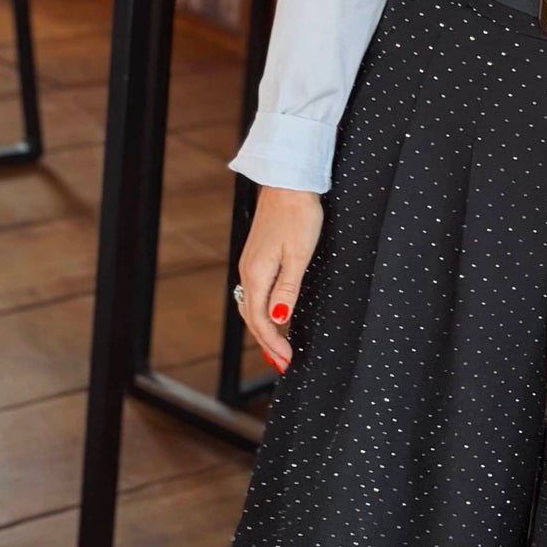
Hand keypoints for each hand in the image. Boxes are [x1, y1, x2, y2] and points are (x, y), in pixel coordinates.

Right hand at [237, 187, 323, 370]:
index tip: (286, 361)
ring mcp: (250, 264)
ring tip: (277, 348)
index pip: (261, 321)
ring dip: (263, 329)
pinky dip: (262, 311)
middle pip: (253, 317)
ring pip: (251, 306)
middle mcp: (248, 272)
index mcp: (257, 275)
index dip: (273, 344)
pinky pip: (255, 293)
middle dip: (267, 343)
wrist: (287, 184)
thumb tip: (278, 321)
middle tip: (282, 363)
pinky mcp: (256, 256)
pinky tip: (272, 316)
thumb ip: (287, 289)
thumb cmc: (298, 215)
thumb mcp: (299, 255)